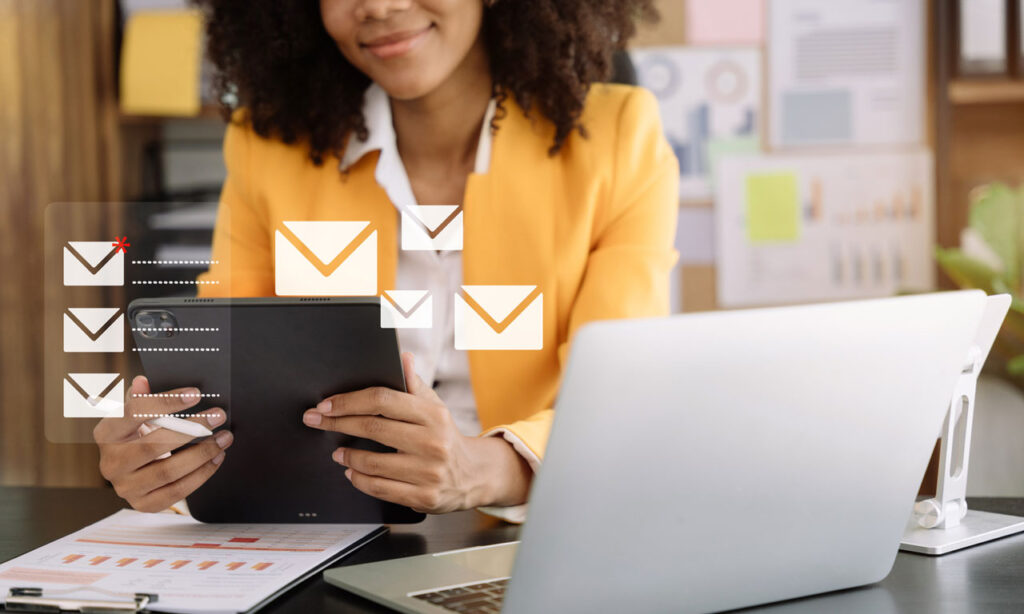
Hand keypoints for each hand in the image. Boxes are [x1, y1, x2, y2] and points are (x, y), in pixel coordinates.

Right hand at [93, 376, 232, 512]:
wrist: (133, 471)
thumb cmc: (138, 435)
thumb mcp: (135, 414)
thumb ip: (140, 398)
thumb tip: (142, 381)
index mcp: (106, 433)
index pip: (134, 412)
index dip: (165, 402)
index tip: (196, 393)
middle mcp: (111, 463)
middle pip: (153, 445)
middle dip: (192, 429)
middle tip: (218, 416)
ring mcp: (125, 487)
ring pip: (168, 471)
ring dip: (202, 453)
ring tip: (224, 437)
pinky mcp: (143, 504)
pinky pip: (176, 492)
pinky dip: (201, 474)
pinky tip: (217, 458)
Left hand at [302, 353, 531, 512]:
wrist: (474, 474)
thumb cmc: (445, 436)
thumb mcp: (435, 407)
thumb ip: (414, 384)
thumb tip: (403, 357)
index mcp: (433, 415)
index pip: (383, 400)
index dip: (350, 401)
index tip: (326, 405)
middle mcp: (432, 442)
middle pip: (374, 428)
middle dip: (337, 424)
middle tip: (315, 421)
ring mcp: (429, 471)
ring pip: (373, 462)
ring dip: (347, 456)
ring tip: (337, 452)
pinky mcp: (424, 497)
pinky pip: (380, 488)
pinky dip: (359, 479)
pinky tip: (352, 472)